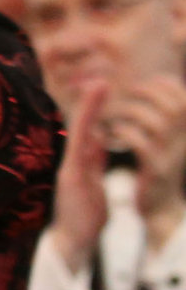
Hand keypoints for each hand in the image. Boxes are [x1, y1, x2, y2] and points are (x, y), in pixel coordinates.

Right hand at [48, 82, 108, 271]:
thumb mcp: (95, 186)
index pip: (88, 132)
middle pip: (82, 126)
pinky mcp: (71, 174)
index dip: (94, 111)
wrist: (73, 243)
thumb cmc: (84, 219)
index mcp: (81, 164)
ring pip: (79, 131)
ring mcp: (70, 167)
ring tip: (97, 83)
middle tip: (98, 78)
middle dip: (90, 102)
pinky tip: (92, 111)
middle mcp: (73, 162)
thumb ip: (96, 164)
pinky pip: (79, 144)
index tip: (100, 89)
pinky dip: (85, 124)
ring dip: (89, 106)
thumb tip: (98, 141)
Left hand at [109, 77, 185, 238]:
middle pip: (174, 107)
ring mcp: (172, 156)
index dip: (167, 85)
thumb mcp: (166, 143)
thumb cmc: (157, 170)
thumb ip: (163, 121)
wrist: (159, 209)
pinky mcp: (156, 170)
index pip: (185, 100)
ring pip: (156, 122)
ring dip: (130, 112)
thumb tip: (152, 90)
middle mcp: (185, 142)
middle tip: (124, 94)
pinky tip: (110, 133)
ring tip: (111, 114)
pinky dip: (123, 133)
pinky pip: (141, 144)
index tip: (146, 81)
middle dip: (148, 93)